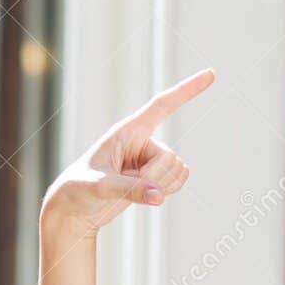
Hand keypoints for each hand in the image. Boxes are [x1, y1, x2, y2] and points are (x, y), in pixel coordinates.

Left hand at [39, 67, 213, 244]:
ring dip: (160, 186)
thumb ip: (129, 190)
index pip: (162, 105)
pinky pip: (178, 181)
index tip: (211, 74)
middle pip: (170, 157)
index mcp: (127, 131)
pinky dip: (165, 192)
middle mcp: (142, 141)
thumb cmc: (78, 190)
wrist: (73, 210)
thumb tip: (159, 195)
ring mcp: (150, 159)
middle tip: (122, 185)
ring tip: (129, 190)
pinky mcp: (154, 176)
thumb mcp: (100, 187)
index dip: (186, 90)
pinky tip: (143, 195)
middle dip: (153, 177)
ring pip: (178, 170)